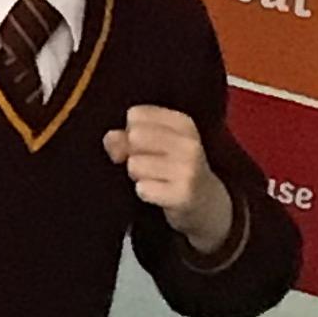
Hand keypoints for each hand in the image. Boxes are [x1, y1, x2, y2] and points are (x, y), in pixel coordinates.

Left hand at [105, 105, 231, 255]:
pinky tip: (160, 193)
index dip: (130, 130)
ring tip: (156, 179)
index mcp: (183, 123)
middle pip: (134, 137)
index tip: (144, 145)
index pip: (136, 114)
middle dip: (132, 153)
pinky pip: (142, 189)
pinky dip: (145, 193)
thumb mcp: (157, 144)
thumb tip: (111, 138)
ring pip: (134, 164)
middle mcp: (189, 143)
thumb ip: (127, 135)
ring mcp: (188, 169)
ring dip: (138, 175)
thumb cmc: (174, 168)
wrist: (206, 202)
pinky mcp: (183, 194)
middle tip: (148, 164)